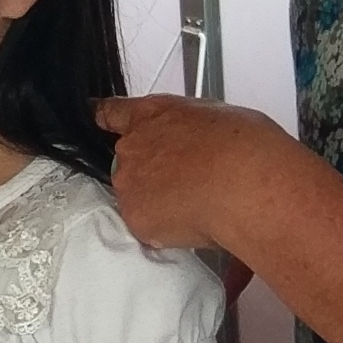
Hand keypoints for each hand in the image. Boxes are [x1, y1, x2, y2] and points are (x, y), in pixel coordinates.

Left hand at [95, 93, 294, 254]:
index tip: (99, 120)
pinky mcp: (135, 218)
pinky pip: (147, 227)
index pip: (111, 112)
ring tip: (198, 204)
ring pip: (137, 197)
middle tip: (189, 182)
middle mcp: (131, 147)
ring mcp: (129, 184)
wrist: (244, 182)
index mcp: (151, 114)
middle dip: (152, 174)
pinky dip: (167, 230)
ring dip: (158, 203)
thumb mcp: (216, 116)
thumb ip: (189, 127)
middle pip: (128, 163)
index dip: (107, 119)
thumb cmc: (243, 146)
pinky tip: (195, 220)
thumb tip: (194, 141)